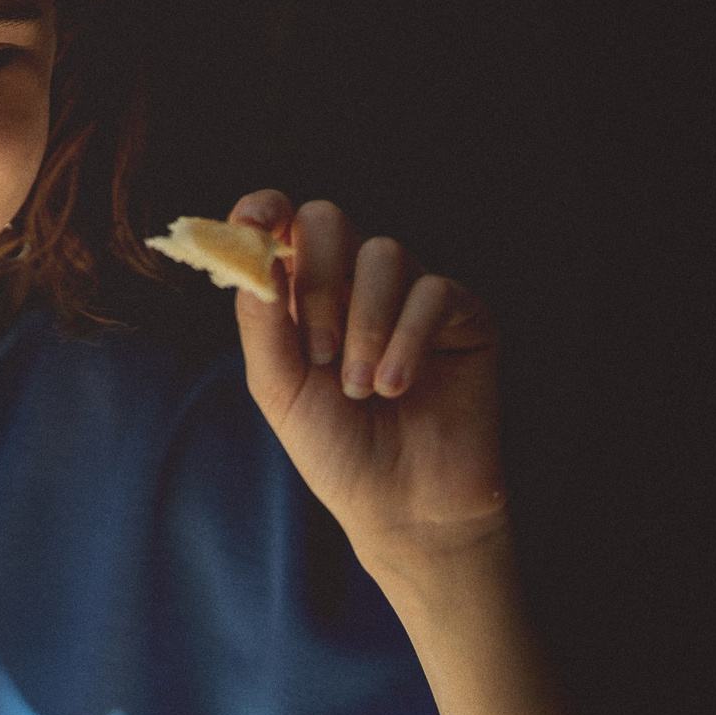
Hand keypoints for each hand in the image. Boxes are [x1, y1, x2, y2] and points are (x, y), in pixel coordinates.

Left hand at [229, 192, 507, 566]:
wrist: (402, 503)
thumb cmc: (334, 448)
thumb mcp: (279, 387)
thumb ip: (260, 321)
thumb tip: (252, 253)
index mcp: (302, 297)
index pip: (281, 226)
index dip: (263, 211)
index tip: (253, 220)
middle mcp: (354, 285)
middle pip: (329, 221)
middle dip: (316, 280)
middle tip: (317, 352)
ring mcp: (410, 295)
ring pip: (382, 254)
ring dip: (363, 326)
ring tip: (358, 390)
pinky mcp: (463, 314)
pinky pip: (433, 290)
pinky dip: (406, 338)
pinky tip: (395, 386)